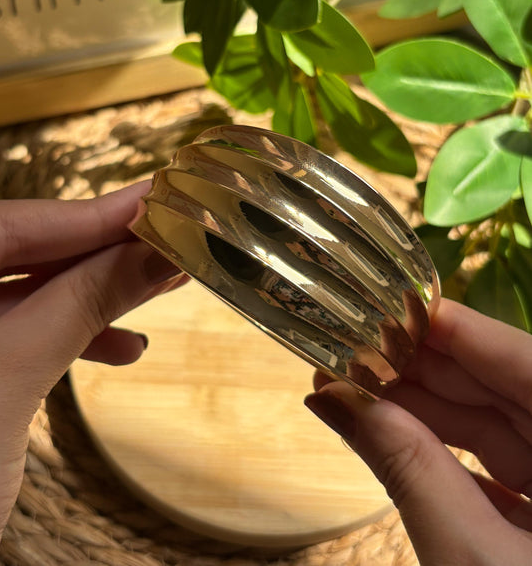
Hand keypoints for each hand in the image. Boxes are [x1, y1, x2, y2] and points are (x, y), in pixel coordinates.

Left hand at [0, 183, 185, 540]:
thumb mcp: (15, 375)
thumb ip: (84, 303)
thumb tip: (156, 251)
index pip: (13, 224)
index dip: (92, 213)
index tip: (157, 198)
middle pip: (24, 251)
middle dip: (102, 250)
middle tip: (170, 236)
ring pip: (28, 290)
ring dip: (96, 293)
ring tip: (161, 286)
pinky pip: (23, 331)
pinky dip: (72, 335)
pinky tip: (123, 349)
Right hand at [305, 299, 531, 564]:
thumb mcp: (471, 557)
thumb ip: (409, 469)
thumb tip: (335, 396)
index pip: (523, 359)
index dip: (455, 328)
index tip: (388, 308)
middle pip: (505, 389)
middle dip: (427, 370)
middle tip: (355, 351)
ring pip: (501, 429)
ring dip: (427, 412)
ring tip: (357, 390)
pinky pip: (504, 471)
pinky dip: (447, 456)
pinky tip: (389, 437)